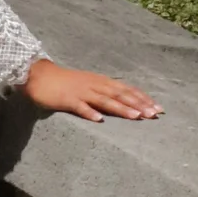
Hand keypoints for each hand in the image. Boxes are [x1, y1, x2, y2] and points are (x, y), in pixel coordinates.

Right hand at [22, 57, 161, 121]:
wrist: (39, 76)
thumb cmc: (65, 82)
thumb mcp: (88, 84)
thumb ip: (103, 93)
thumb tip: (122, 102)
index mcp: (101, 82)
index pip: (127, 89)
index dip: (143, 98)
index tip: (158, 107)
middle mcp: (95, 85)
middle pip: (120, 94)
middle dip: (139, 104)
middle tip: (154, 114)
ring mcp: (81, 92)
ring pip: (105, 100)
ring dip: (121, 108)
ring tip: (135, 117)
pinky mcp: (67, 100)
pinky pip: (80, 107)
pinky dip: (90, 113)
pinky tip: (99, 120)